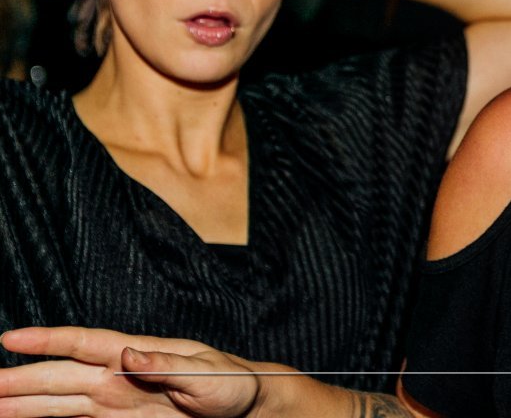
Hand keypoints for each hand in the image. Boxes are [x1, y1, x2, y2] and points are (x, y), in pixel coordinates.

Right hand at [0, 326, 261, 417]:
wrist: (246, 406)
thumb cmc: (231, 383)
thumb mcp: (204, 373)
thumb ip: (164, 364)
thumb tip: (128, 352)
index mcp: (138, 353)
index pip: (85, 344)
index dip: (48, 341)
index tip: (9, 339)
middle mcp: (118, 374)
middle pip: (60, 375)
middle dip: (19, 379)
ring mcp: (116, 398)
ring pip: (59, 399)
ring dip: (24, 402)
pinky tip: (23, 417)